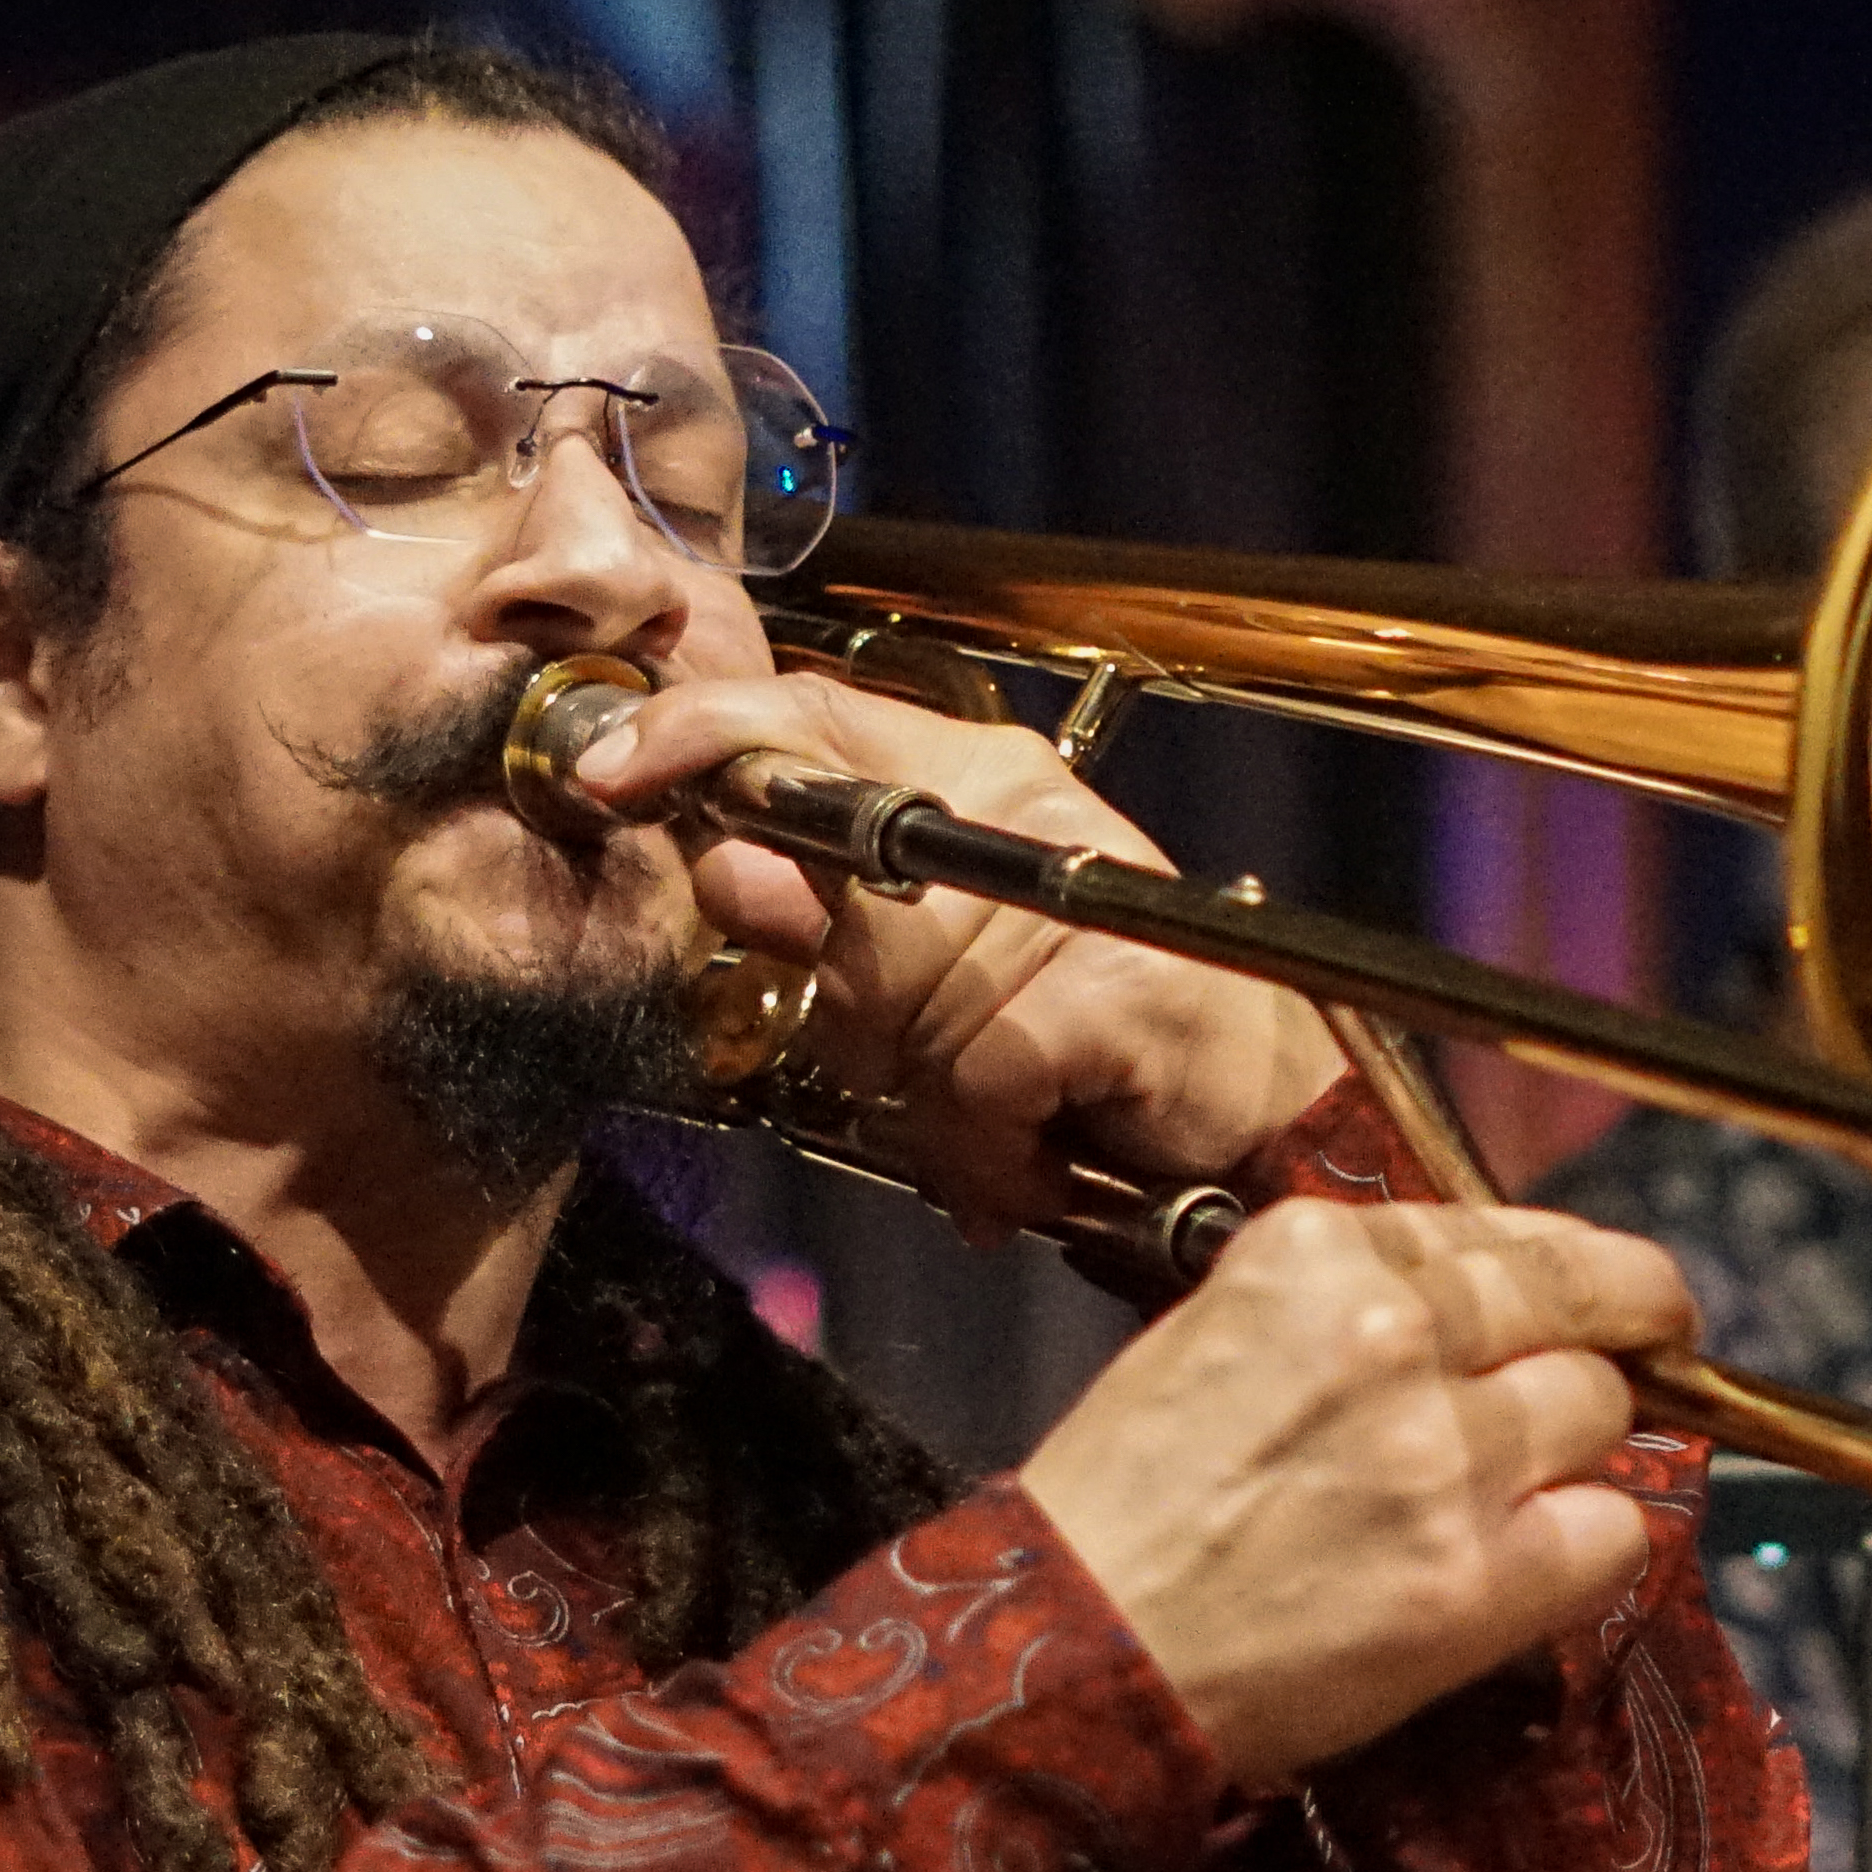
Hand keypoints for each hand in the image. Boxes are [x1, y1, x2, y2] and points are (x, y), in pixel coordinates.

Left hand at [560, 671, 1347, 1212]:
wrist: (1262, 1129)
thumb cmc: (1088, 1057)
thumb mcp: (930, 984)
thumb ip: (823, 927)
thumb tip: (718, 870)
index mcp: (974, 784)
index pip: (814, 707)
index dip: (700, 728)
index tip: (608, 773)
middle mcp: (1019, 812)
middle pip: (826, 849)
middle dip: (822, 972)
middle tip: (890, 1044)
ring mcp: (1076, 895)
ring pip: (886, 991)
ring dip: (917, 1092)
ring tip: (989, 1120)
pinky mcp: (1115, 992)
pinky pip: (973, 1080)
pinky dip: (985, 1149)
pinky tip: (1029, 1164)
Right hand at [1010, 1198, 1695, 1784]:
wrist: (1073, 1653)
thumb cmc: (1124, 1509)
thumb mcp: (1218, 1335)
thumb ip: (1351, 1302)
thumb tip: (1480, 1305)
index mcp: (1320, 1255)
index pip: (1508, 1232)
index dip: (1573, 1269)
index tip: (1606, 1293)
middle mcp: (1393, 1334)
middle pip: (1586, 1305)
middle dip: (1629, 1332)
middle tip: (1656, 1355)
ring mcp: (1444, 1455)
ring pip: (1604, 1413)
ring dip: (1578, 1454)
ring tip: (1514, 1500)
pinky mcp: (1477, 1578)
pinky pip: (1615, 1531)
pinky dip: (1590, 1549)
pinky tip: (1531, 1571)